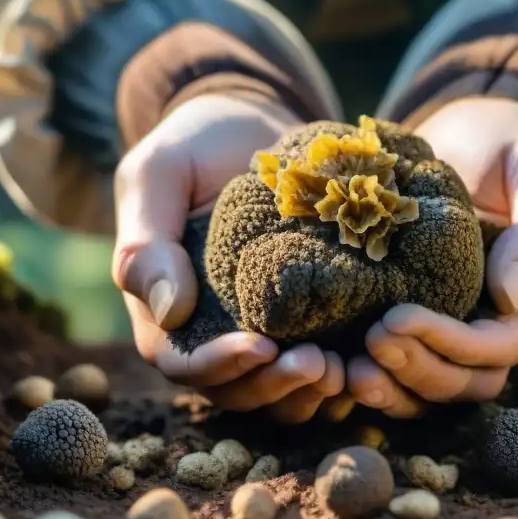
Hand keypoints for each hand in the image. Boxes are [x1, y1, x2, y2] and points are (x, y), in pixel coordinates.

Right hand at [112, 94, 343, 422]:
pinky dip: (343, 375)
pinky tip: (371, 361)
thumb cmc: (195, 146)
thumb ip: (146, 240)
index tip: (261, 347)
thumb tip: (168, 313)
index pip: (183, 362)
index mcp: (167, 310)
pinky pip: (321, 367)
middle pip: (237, 389)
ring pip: (279, 392)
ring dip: (311, 394)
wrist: (252, 125)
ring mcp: (263, 330)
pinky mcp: (309, 321)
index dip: (219, 366)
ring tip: (348, 371)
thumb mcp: (157, 174)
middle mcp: (213, 332)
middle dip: (275, 387)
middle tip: (319, 364)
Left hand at [346, 97, 517, 417]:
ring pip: (432, 388)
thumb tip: (510, 299)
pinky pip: (402, 370)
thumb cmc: (515, 147)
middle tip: (369, 339)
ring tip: (348, 368)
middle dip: (417, 369)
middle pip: (465, 382)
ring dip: (393, 387)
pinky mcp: (420, 324)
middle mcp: (501, 331)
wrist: (472, 134)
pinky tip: (338, 365)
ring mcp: (459, 332)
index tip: (396, 318)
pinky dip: (376, 375)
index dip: (450, 345)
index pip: (499, 349)